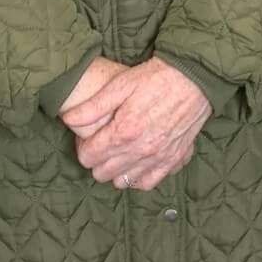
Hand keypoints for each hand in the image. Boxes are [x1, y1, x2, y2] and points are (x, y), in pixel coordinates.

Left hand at [62, 60, 211, 190]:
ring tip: (118, 151)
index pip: (88, 157)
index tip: (87, 135)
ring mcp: (158, 158)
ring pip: (123, 181)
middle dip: (96, 159)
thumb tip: (67, 120)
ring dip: (115, 170)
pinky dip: (138, 177)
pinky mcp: (174, 160)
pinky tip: (136, 162)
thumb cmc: (155, 78)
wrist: (194, 78)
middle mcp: (140, 151)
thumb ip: (92, 107)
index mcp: (123, 132)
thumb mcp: (120, 85)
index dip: (82, 146)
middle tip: (101, 141)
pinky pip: (148, 183)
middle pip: (102, 173)